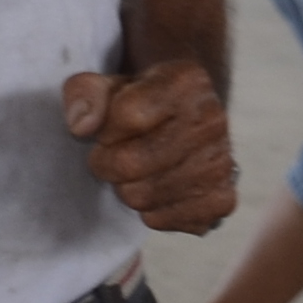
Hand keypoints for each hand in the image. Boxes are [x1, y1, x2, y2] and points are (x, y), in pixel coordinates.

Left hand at [64, 58, 236, 233]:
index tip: (107, 129)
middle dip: (107, 163)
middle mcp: (211, 120)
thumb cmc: (141, 101)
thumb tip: (81, 127)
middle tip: (112, 155)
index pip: (126, 115)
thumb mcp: (109, 84)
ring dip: (126, 188)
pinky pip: (161, 221)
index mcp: (185, 81)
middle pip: (131, 163)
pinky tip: (156, 189)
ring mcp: (220, 162)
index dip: (104, 128)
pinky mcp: (221, 199)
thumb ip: (84, 93)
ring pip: (142, 197)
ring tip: (136, 171)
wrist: (189, 119)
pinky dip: (149, 211)